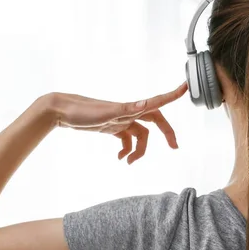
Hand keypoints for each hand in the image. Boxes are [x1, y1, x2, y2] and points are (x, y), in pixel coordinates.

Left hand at [47, 82, 187, 163]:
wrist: (62, 112)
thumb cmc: (83, 110)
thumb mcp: (107, 112)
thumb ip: (128, 109)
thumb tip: (146, 104)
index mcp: (131, 107)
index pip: (157, 102)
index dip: (172, 95)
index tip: (186, 87)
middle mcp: (130, 112)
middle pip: (155, 122)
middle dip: (166, 134)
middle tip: (175, 147)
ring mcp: (121, 120)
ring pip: (140, 135)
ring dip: (138, 150)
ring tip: (128, 162)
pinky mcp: (112, 127)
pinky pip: (126, 139)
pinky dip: (126, 149)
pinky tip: (119, 158)